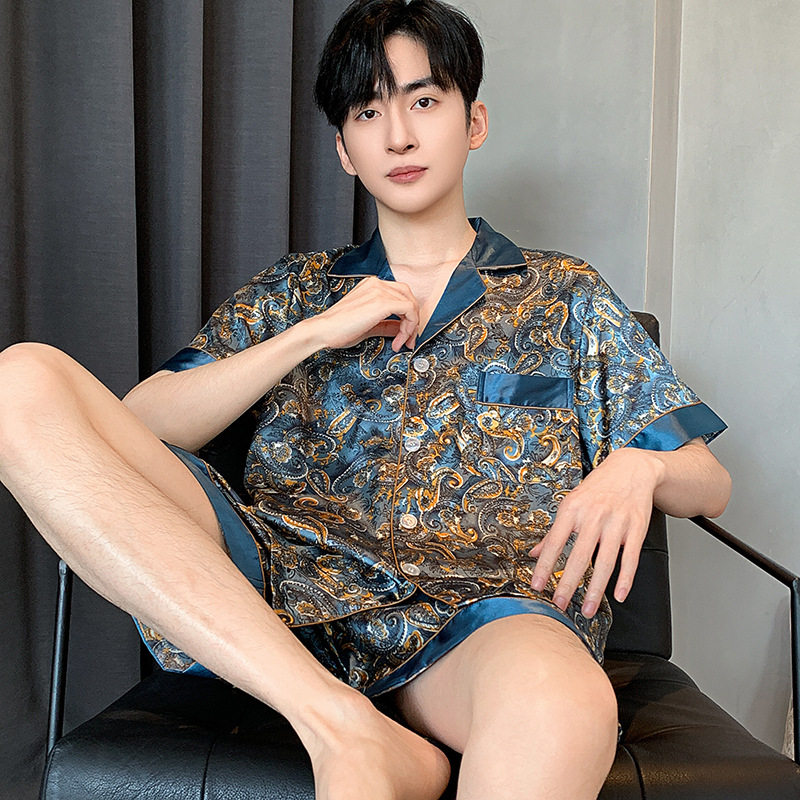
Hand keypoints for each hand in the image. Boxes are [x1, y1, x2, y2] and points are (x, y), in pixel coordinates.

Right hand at [308, 276, 420, 351]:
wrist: (323, 330)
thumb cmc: (338, 329)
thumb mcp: (368, 325)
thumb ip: (387, 324)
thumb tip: (401, 329)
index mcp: (372, 286)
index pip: (400, 295)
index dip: (407, 315)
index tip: (404, 335)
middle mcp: (377, 284)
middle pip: (409, 296)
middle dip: (413, 320)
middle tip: (409, 339)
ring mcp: (379, 290)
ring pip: (411, 304)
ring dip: (411, 326)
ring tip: (402, 342)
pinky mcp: (382, 301)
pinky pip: (409, 310)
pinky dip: (409, 327)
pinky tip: (398, 340)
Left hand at [529, 447, 663, 617]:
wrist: (631, 469)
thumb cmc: (598, 488)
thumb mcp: (571, 502)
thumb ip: (554, 530)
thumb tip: (535, 553)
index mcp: (573, 508)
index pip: (555, 542)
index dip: (545, 566)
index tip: (537, 585)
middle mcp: (594, 516)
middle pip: (579, 556)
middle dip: (568, 583)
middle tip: (559, 604)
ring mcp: (616, 523)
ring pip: (605, 562)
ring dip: (595, 590)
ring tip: (587, 609)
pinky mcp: (636, 529)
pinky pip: (630, 558)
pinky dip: (625, 579)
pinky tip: (618, 596)